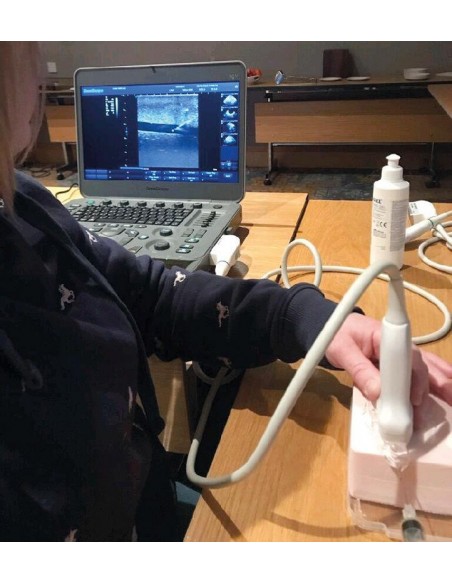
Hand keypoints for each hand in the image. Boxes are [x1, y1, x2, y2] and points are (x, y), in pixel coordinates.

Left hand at [325, 312, 451, 405]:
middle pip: (423, 365)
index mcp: (386, 336)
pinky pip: (417, 373)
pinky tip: (445, 390)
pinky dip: (432, 382)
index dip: (413, 379)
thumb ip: (359, 370)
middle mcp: (399, 345)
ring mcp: (400, 354)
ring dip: (440, 384)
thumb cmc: (336, 335)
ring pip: (425, 369)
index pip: (407, 358)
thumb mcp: (343, 351)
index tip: (416, 399)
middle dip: (438, 383)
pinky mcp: (396, 364)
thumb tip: (377, 393)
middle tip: (450, 401)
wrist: (329, 328)